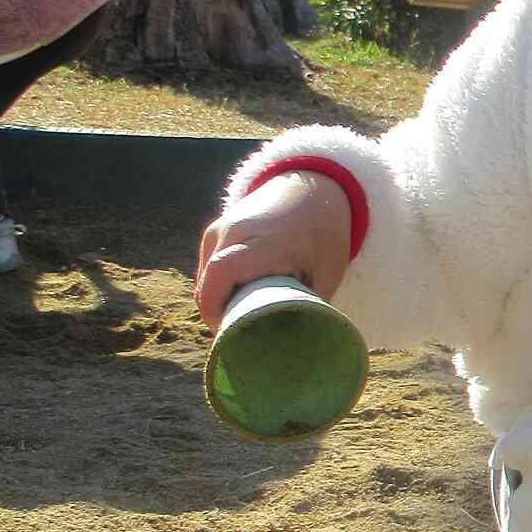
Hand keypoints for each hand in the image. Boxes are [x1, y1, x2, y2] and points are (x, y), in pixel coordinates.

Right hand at [194, 171, 352, 327]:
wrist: (314, 186)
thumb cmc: (324, 234)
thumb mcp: (327, 273)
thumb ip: (310, 306)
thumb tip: (300, 345)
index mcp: (261, 242)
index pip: (219, 279)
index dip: (216, 313)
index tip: (231, 339)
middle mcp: (232, 232)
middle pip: (207, 286)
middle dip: (219, 316)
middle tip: (241, 340)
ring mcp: (220, 228)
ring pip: (204, 279)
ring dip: (217, 302)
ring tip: (241, 321)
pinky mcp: (216, 230)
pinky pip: (208, 267)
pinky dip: (218, 287)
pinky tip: (237, 301)